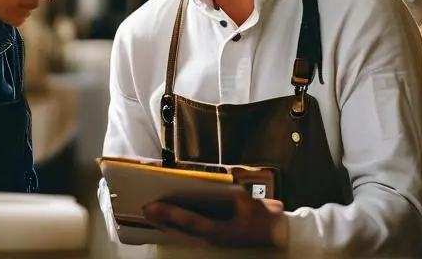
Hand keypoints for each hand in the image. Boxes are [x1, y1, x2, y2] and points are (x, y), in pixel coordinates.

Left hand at [143, 189, 285, 248]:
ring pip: (182, 235)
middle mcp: (211, 240)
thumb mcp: (247, 201)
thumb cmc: (262, 219)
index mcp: (218, 230)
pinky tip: (170, 223)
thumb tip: (217, 178)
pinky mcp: (214, 242)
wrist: (276, 237)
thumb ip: (230, 190)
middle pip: (180, 231)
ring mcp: (212, 243)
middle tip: (145, 209)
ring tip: (152, 215)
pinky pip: (190, 236)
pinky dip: (177, 228)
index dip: (170, 212)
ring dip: (167, 225)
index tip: (154, 205)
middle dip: (161, 220)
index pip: (188, 220)